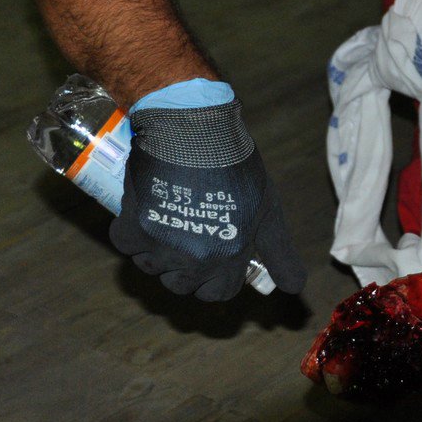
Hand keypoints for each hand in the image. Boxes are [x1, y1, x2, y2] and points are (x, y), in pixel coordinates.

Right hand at [110, 80, 306, 299]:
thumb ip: (279, 253)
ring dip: (156, 251)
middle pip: (182, 285)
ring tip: (168, 219)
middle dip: (185, 267)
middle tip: (189, 234)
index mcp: (229, 257)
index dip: (215, 278)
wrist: (193, 128)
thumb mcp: (268, 210)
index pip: (218, 293)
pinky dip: (131, 232)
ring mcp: (162, 246)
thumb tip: (294, 289)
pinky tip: (146, 210)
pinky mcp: (133, 227)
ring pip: (151, 268)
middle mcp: (195, 259)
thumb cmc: (236, 166)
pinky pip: (127, 245)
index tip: (212, 256)